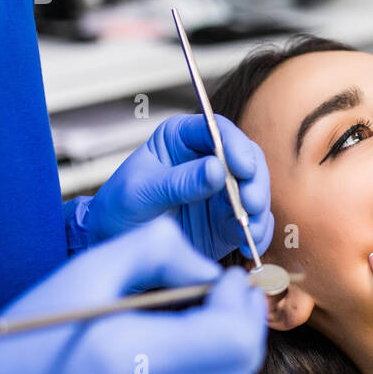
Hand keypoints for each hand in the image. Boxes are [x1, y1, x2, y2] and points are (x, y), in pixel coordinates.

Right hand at [0, 217, 267, 373]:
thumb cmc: (26, 342)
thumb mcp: (86, 271)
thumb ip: (160, 249)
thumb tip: (212, 271)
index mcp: (128, 361)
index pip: (234, 338)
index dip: (240, 302)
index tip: (224, 278)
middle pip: (241, 366)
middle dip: (241, 322)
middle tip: (219, 296)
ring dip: (225, 352)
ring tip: (190, 326)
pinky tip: (168, 363)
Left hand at [78, 113, 272, 259]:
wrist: (113, 244)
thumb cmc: (120, 208)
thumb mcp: (141, 192)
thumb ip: (179, 182)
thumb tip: (217, 170)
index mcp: (182, 138)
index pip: (218, 130)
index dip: (236, 146)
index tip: (243, 169)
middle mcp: (209, 159)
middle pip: (247, 158)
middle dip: (255, 181)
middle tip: (251, 203)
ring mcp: (222, 190)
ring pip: (256, 189)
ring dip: (259, 209)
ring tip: (250, 229)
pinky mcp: (229, 219)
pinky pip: (254, 221)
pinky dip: (257, 232)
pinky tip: (249, 243)